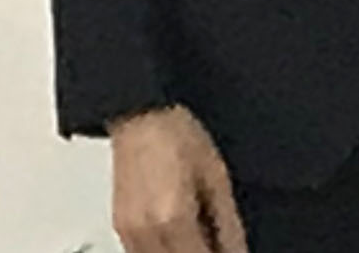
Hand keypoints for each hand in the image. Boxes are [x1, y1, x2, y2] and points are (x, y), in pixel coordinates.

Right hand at [107, 105, 246, 252]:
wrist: (140, 119)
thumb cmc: (177, 138)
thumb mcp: (216, 178)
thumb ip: (227, 224)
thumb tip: (238, 251)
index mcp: (173, 219)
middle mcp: (146, 232)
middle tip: (221, 247)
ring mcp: (128, 233)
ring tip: (204, 241)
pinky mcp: (120, 228)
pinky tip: (183, 241)